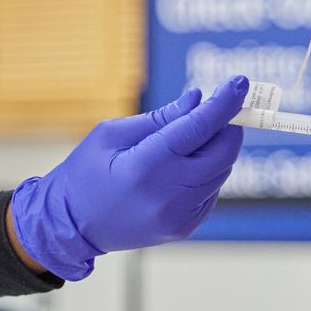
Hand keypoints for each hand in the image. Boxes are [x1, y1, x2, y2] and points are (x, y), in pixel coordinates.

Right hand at [12, 77, 248, 280]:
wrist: (70, 227)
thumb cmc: (85, 172)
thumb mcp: (111, 134)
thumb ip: (160, 118)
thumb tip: (197, 99)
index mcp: (145, 167)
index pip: (198, 128)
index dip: (224, 103)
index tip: (240, 82)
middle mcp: (168, 195)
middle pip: (222, 152)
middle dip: (227, 125)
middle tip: (217, 109)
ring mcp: (179, 216)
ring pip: (221, 172)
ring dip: (217, 149)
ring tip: (192, 137)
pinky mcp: (184, 228)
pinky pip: (211, 192)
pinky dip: (207, 172)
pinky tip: (183, 166)